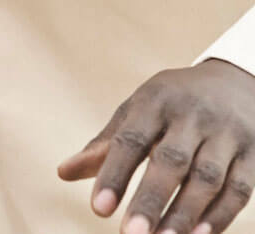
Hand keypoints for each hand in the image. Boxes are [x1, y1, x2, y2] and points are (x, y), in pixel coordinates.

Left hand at [59, 60, 254, 233]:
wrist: (235, 81)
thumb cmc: (171, 103)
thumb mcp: (137, 110)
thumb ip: (105, 144)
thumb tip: (63, 173)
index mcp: (156, 100)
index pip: (132, 139)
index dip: (114, 174)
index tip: (98, 209)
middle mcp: (193, 115)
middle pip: (172, 160)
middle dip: (150, 199)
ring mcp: (227, 134)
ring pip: (208, 179)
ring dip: (184, 215)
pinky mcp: (253, 154)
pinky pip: (239, 189)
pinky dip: (219, 216)